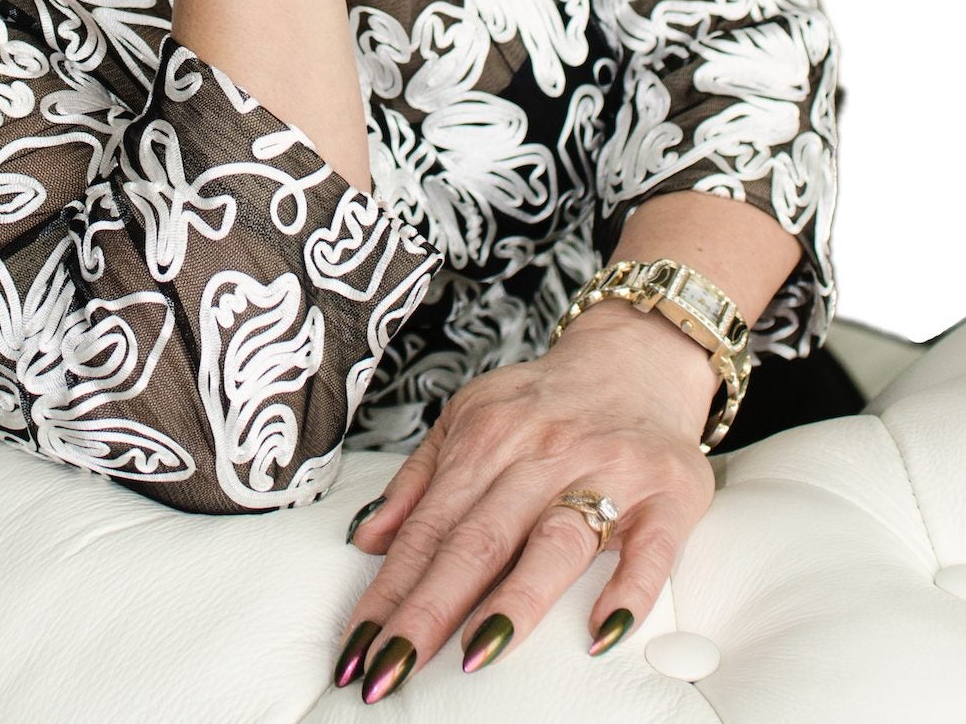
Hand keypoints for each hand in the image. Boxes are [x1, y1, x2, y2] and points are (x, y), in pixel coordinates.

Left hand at [334, 319, 716, 697]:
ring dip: (515, 599)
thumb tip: (369, 540)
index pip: (429, 528)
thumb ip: (419, 479)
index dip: (390, 591)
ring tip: (475, 654)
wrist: (634, 356)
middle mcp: (542, 454)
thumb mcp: (469, 417)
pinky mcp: (667, 494)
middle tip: (393, 669)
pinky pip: (651, 548)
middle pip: (479, 540)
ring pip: (555, 541)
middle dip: (430, 610)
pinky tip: (600, 633)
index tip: (359, 647)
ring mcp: (607, 473)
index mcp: (486, 439)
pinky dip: (628, 590)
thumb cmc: (545, 403)